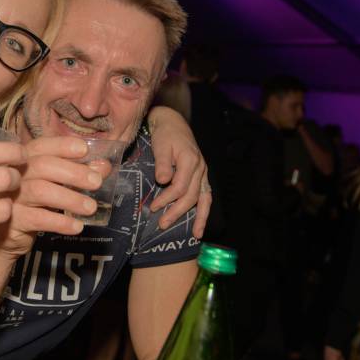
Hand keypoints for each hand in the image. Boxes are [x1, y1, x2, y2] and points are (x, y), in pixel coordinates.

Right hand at [0, 135, 102, 256]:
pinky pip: (38, 218)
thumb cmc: (29, 206)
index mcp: (23, 161)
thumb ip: (76, 174)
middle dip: (73, 172)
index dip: (62, 145)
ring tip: (91, 207)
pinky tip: (76, 226)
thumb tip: (103, 166)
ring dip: (70, 198)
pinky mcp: (12, 220)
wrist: (1, 238)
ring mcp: (10, 197)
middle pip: (43, 165)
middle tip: (96, 182)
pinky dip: (61, 222)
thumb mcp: (52, 187)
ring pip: (41, 191)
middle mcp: (14, 175)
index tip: (84, 149)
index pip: (42, 145)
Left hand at [146, 106, 209, 235]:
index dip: (166, 199)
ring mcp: (203, 173)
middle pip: (190, 196)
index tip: (153, 208)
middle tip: (162, 224)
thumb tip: (162, 180)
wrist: (173, 123)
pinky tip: (200, 226)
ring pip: (203, 199)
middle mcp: (200, 168)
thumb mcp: (161, 144)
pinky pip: (206, 197)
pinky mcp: (201, 177)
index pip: (180, 186)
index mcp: (190, 160)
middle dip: (176, 212)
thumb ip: (162, 163)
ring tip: (194, 235)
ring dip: (198, 218)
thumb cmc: (165, 134)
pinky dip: (204, 212)